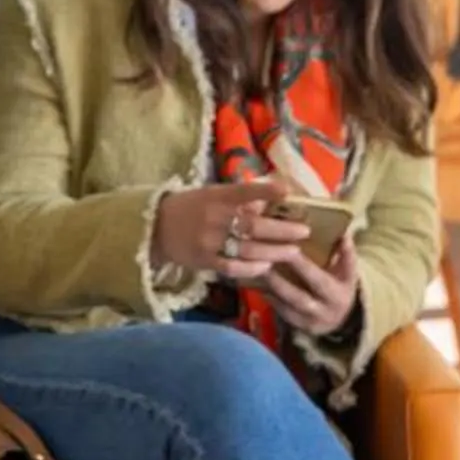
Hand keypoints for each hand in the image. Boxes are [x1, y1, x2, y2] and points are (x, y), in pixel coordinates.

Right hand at [152, 176, 308, 282]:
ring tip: (294, 252)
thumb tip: (269, 199)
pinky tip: (267, 267)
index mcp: (216, 196)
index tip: (286, 191)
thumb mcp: (211, 194)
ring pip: (247, 248)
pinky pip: (231, 266)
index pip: (243, 191)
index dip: (265, 191)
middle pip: (252, 225)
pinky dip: (251, 268)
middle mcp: (214, 217)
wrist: (155, 228)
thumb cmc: (191, 207)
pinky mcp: (204, 260)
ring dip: (273, 251)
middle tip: (304, 232)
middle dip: (281, 229)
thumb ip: (238, 197)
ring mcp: (208, 241)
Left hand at [262, 239, 361, 337]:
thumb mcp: (348, 273)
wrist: (342, 320)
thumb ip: (347, 254)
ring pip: (285, 306)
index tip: (288, 249)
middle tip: (263, 261)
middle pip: (298, 296)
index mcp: (337, 296)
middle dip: (279, 280)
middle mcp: (323, 312)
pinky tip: (256, 284)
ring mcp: (308, 322)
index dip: (303, 266)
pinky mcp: (296, 327)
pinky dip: (268, 297)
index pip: (318, 280)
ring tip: (255, 271)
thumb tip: (345, 234)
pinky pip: (280, 312)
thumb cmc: (341, 287)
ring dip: (270, 289)